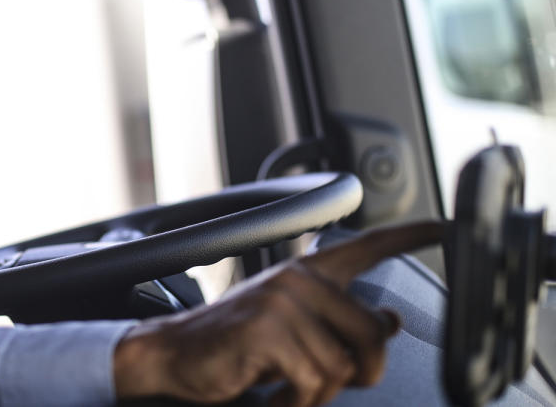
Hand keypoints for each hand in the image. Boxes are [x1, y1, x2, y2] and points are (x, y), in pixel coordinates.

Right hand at [113, 221, 444, 405]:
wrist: (174, 353)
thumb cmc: (232, 345)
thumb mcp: (292, 330)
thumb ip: (340, 323)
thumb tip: (391, 325)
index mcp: (305, 274)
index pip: (365, 248)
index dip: (408, 237)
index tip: (443, 227)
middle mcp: (298, 279)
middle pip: (373, 334)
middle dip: (358, 372)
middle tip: (321, 383)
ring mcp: (282, 301)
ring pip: (343, 366)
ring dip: (317, 392)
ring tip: (285, 385)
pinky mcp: (267, 329)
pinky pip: (314, 379)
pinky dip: (297, 400)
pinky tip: (273, 391)